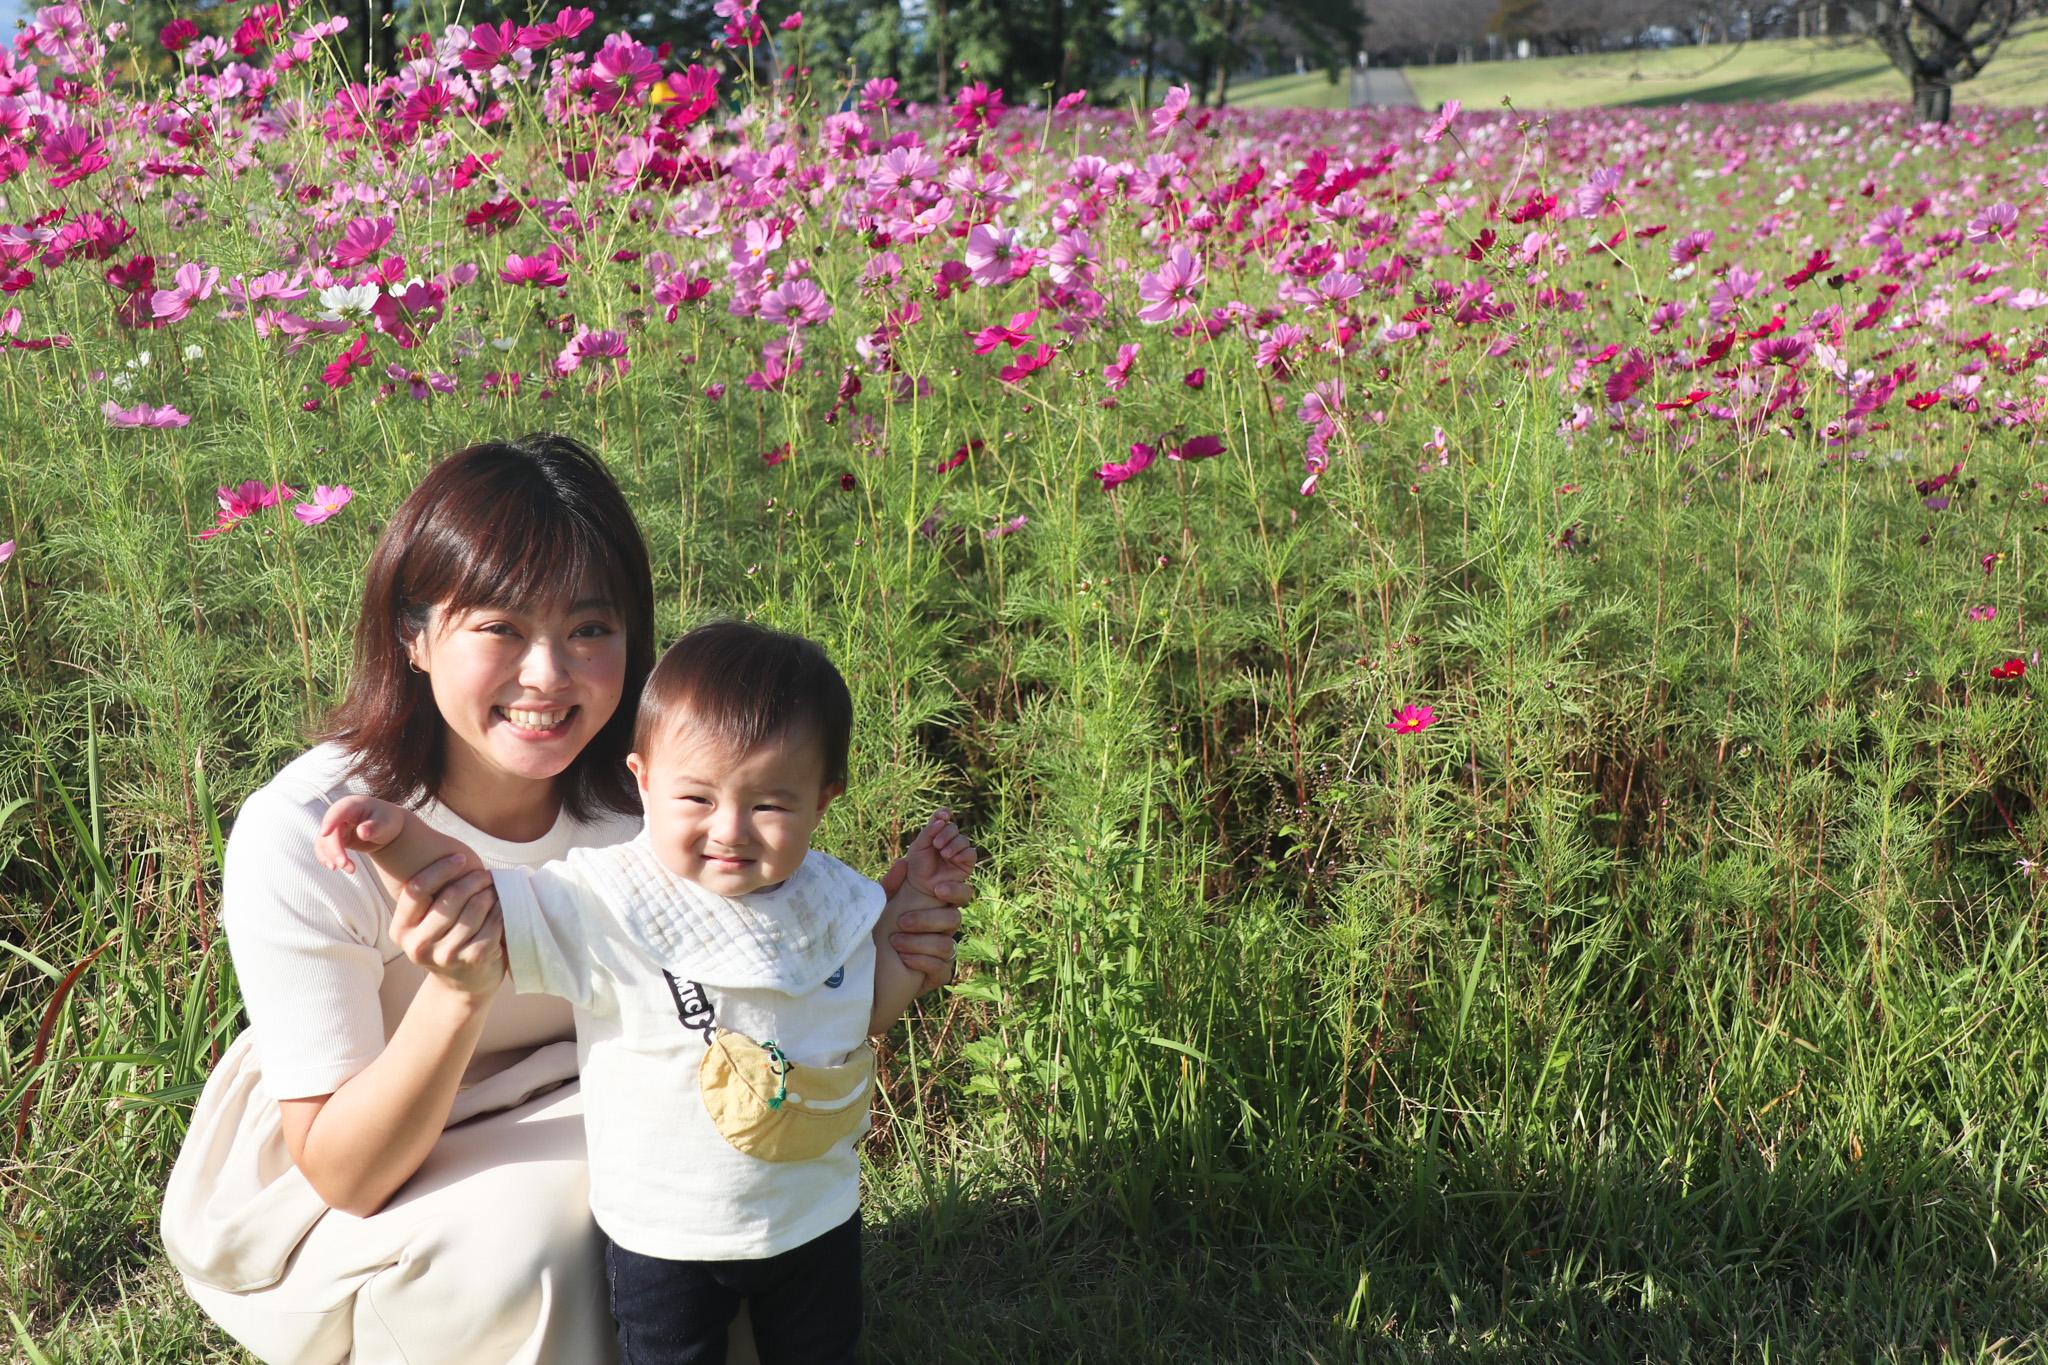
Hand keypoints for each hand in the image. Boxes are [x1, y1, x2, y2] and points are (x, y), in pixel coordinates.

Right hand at [315, 794, 407, 874]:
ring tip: (351, 870)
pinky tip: (334, 868)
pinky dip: (327, 858)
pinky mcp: (334, 838)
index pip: (338, 811)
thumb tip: (362, 832)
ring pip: (324, 842)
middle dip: (335, 850)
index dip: (330, 821)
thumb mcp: (386, 823)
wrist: (387, 828)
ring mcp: (335, 826)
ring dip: (332, 857)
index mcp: (353, 805)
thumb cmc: (387, 821)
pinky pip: (324, 848)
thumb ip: (374, 827)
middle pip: (330, 832)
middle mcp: (340, 814)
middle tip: (344, 865)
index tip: (324, 833)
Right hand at [392, 851, 504, 1000]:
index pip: (417, 889)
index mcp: (402, 930)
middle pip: (448, 898)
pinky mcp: (472, 961)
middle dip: (472, 880)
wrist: (463, 986)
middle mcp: (418, 945)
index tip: (460, 858)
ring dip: (488, 894)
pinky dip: (501, 911)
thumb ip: (432, 897)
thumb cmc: (447, 941)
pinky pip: (492, 925)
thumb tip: (456, 857)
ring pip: (473, 910)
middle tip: (485, 875)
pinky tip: (503, 906)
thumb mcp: (428, 923)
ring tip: (494, 889)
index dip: (440, 869)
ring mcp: (445, 956)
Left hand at [879, 812, 974, 993]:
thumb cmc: (871, 937)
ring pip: (947, 944)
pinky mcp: (938, 975)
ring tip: (894, 942)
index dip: (954, 889)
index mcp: (933, 909)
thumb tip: (903, 862)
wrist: (861, 976)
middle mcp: (941, 930)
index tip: (937, 889)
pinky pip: (941, 966)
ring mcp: (942, 954)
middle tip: (902, 921)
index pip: (956, 895)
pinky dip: (920, 961)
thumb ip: (890, 885)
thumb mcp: (878, 907)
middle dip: (928, 919)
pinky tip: (902, 960)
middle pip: (955, 918)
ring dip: (918, 942)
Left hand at [900, 809, 976, 906]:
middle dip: (947, 833)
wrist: (918, 888)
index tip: (943, 814)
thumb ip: (929, 830)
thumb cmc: (916, 867)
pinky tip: (952, 857)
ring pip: (964, 841)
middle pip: (954, 829)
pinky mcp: (965, 866)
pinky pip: (970, 854)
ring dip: (954, 844)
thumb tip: (943, 816)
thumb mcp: (919, 846)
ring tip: (943, 853)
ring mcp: (958, 854)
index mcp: (936, 835)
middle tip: (936, 844)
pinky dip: (963, 853)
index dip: (944, 814)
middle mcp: (949, 843)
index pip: (944, 819)